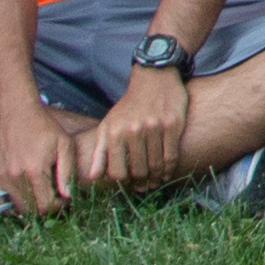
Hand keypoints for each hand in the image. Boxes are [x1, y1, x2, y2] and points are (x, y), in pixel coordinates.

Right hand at [0, 97, 84, 214]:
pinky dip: (6, 205)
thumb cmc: (44, 126)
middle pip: (30, 209)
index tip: (62, 198)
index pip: (45, 206)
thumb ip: (67, 172)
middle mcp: (15, 177)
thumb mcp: (64, 144)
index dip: (57, 206)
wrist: (17, 110)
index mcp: (34, 171)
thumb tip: (67, 196)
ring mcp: (1, 176)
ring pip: (15, 206)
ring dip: (28, 205)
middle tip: (51, 196)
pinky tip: (18, 198)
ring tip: (38, 194)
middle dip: (44, 207)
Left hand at [84, 67, 192, 186]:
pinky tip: (167, 173)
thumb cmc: (128, 106)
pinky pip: (171, 156)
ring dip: (156, 179)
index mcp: (114, 133)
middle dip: (141, 183)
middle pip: (138, 171)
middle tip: (143, 186)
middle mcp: (133, 131)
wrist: (153, 78)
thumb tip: (92, 177)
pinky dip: (169, 169)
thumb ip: (99, 152)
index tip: (128, 184)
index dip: (123, 182)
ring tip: (155, 182)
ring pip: (156, 166)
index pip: (117, 172)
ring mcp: (154, 128)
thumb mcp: (107, 125)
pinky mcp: (172, 125)